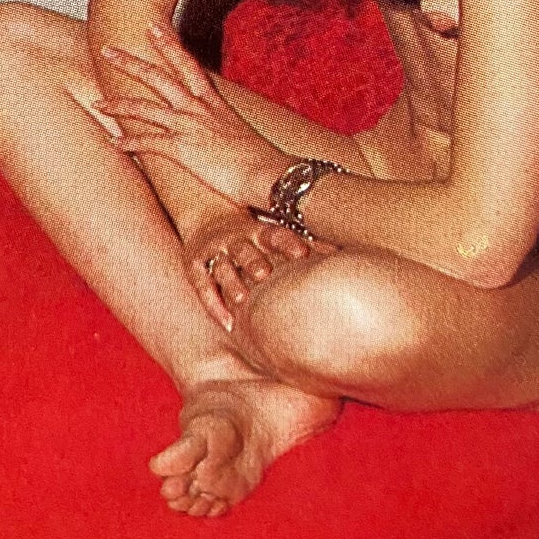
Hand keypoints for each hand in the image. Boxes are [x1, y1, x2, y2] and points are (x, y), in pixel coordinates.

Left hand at [98, 22, 290, 208]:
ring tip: (98, 103)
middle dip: (131, 63)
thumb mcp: (242, 135)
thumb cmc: (261, 161)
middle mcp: (199, 109)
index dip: (168, 45)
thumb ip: (225, 129)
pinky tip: (113, 142)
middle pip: (158, 77)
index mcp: (214, 102)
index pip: (187, 65)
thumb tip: (220, 134)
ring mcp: (190, 127)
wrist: (271, 174)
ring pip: (146, 108)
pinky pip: (150, 142)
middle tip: (108, 49)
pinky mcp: (185, 149)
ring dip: (119, 105)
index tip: (153, 28)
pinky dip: (130, 142)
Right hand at [180, 207, 309, 330]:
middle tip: (265, 275)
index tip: (303, 254)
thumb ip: (306, 243)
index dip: (287, 242)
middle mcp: (234, 239)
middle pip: (244, 250)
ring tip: (243, 301)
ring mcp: (212, 252)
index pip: (273, 234)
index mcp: (257, 231)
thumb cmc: (251, 233)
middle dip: (254, 262)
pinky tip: (229, 324)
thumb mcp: (273, 231)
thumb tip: (344, 256)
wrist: (205, 214)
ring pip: (222, 268)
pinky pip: (203, 287)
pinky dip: (215, 305)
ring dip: (233, 283)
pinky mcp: (194, 266)